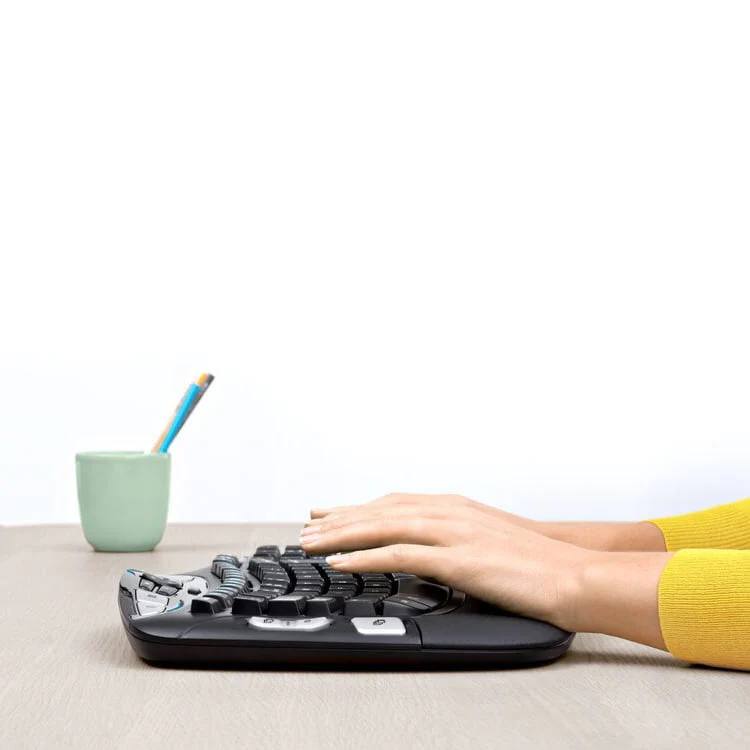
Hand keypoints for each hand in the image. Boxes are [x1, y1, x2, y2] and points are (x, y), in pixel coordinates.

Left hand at [302, 497, 589, 629]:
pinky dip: (366, 556)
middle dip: (339, 519)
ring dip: (342, 535)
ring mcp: (451, 531)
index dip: (357, 509)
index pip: (393, 503)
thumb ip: (454, 540)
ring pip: (382, 526)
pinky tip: (343, 562)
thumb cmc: (534, 560)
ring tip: (311, 544)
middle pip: (380, 510)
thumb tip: (429, 552)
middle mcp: (447, 511)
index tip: (330, 515)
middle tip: (307, 529)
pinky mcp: (455, 557)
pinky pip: (400, 553)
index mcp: (453, 506)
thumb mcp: (487, 539)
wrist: (570, 571)